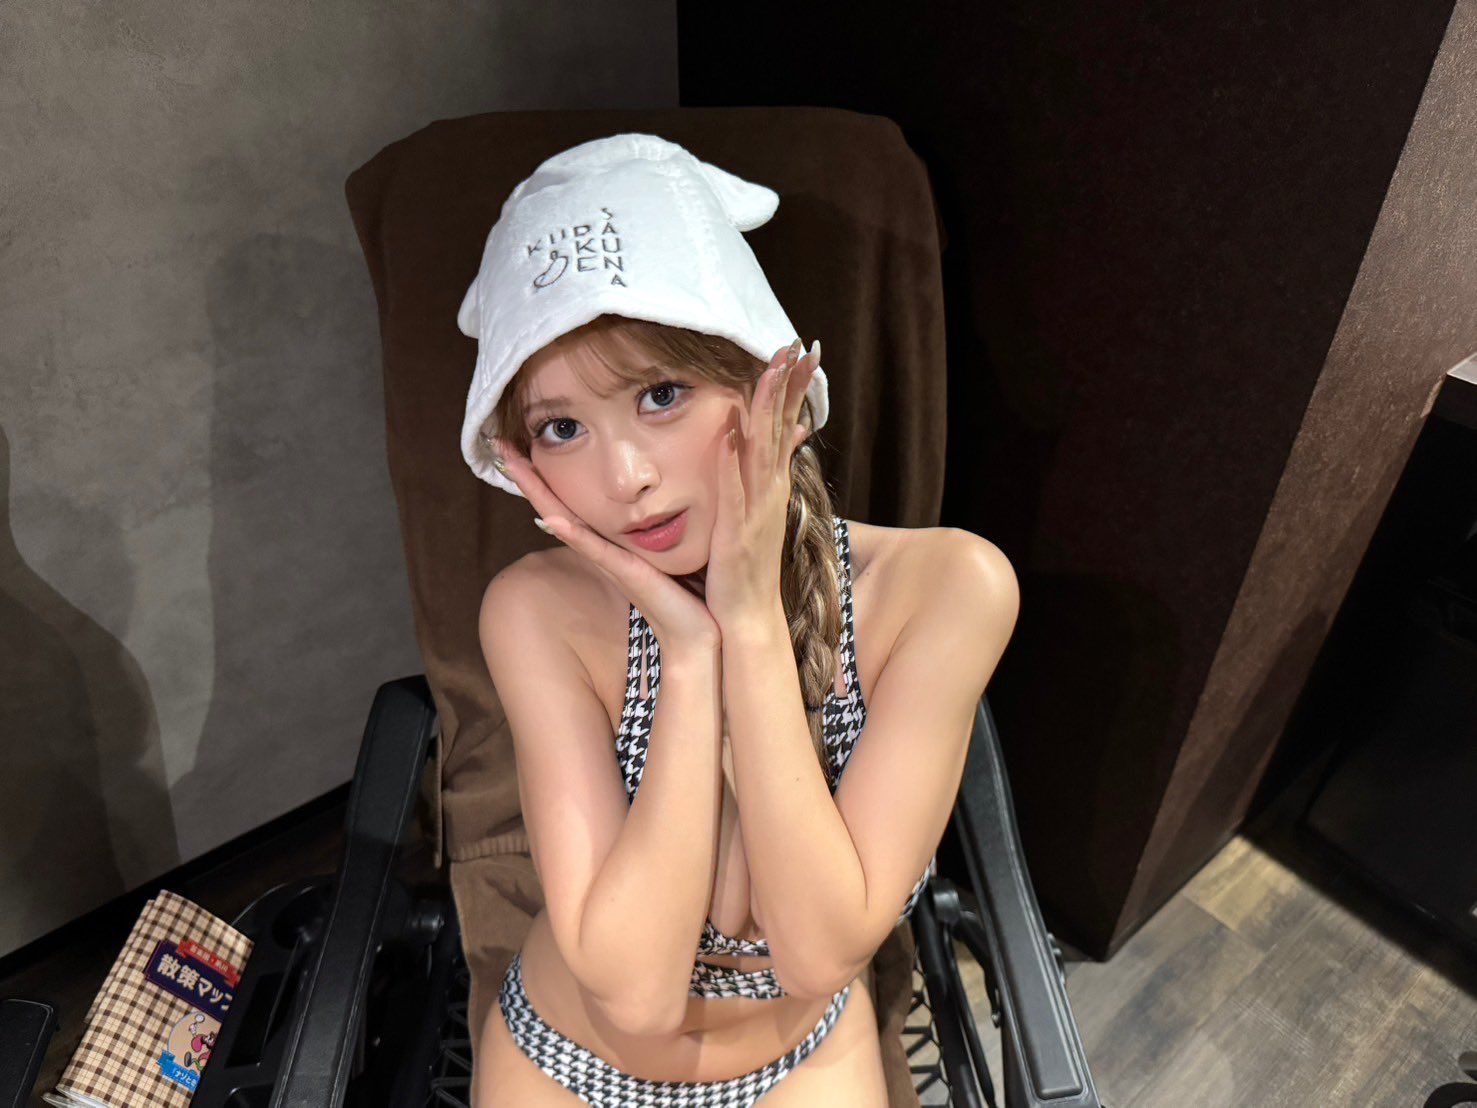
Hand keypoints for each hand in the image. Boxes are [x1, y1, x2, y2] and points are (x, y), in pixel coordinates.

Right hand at [488, 437, 720, 653]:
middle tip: (498, 445)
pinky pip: (595, 550)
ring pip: (564, 520)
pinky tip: (552, 519)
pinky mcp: (627, 574)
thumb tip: (662, 491)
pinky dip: (573, 535)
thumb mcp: (670, 547)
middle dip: (527, 476)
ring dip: (537, 492)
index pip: (572, 501)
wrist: (697, 633)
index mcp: (611, 540)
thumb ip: (661, 522)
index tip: (521, 445)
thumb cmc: (688, 592)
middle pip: (555, 505)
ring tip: (512, 463)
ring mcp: (609, 561)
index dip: (546, 475)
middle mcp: (602, 549)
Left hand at [704, 337, 820, 630]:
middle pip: (782, 428)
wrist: (747, 616)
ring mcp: (756, 510)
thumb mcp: (758, 513)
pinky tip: (729, 430)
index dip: (793, 387)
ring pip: (763, 450)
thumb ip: (764, 474)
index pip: (786, 425)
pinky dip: (732, 460)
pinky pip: (734, 489)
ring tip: (769, 371)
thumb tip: (782, 438)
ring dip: (766, 410)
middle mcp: (770, 492)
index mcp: (772, 485)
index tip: (802, 349)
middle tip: (798, 344)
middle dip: (789, 385)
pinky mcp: (736, 530)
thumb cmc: (746, 567)